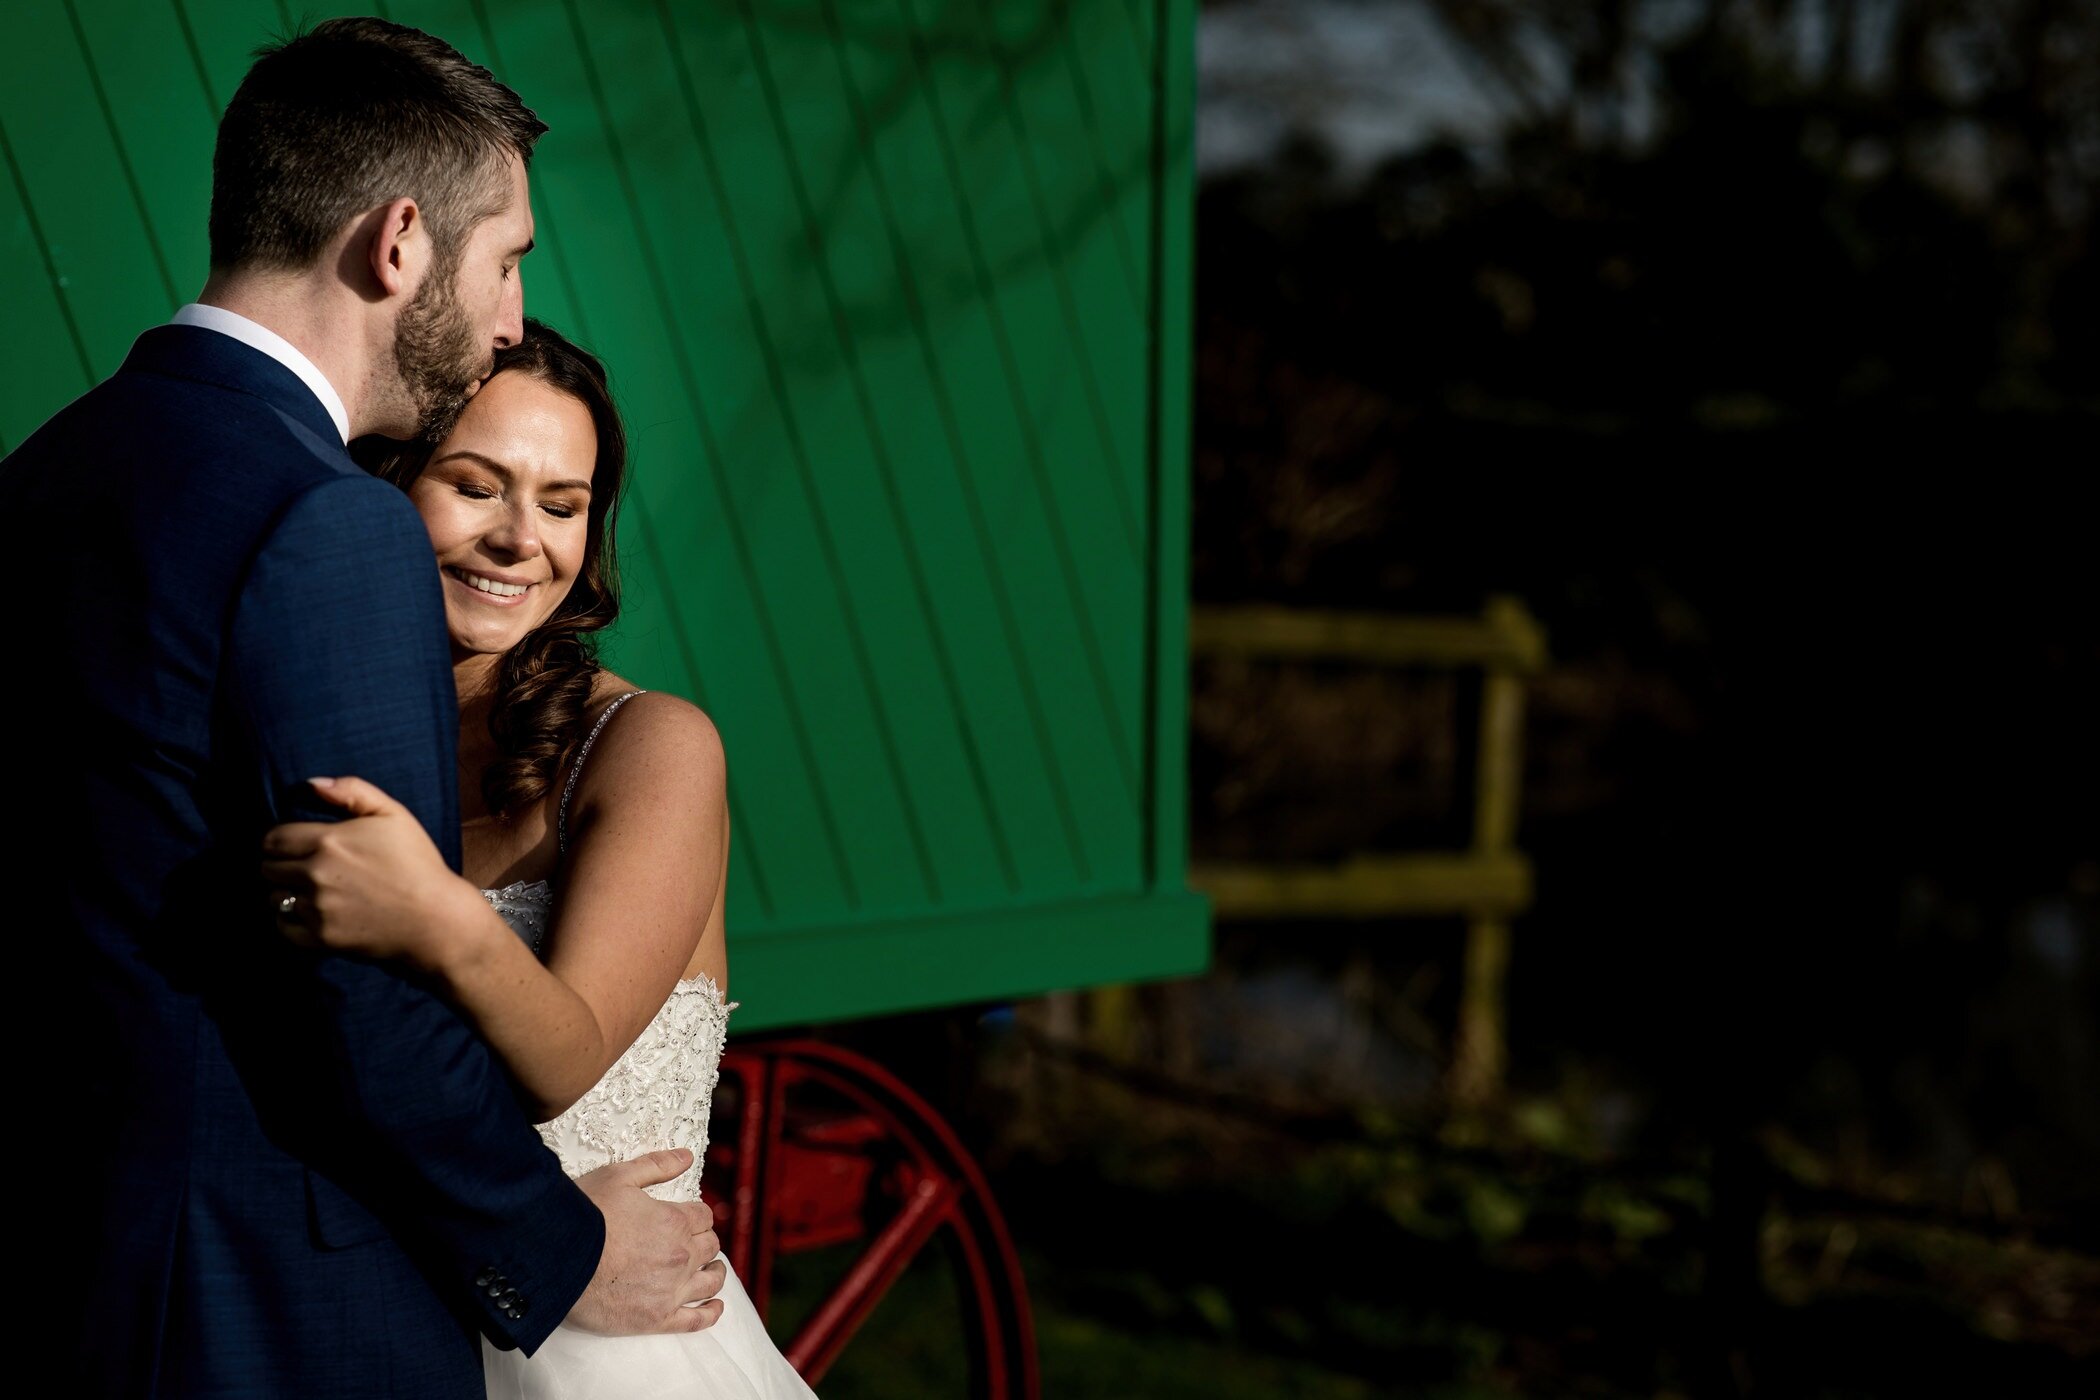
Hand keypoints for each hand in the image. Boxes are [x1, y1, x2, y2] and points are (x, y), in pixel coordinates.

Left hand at [261, 776, 479, 971]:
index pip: (273, 838)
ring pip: (274, 898)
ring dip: (285, 893)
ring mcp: (316, 908)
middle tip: (303, 868)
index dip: (280, 840)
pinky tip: (309, 914)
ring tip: (310, 892)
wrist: (436, 920)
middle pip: (268, 868)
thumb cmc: (418, 864)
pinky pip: (282, 928)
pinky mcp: (320, 938)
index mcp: (329, 841)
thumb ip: (352, 791)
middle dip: (281, 865)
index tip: (294, 845)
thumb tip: (311, 784)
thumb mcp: (394, 815)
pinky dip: (289, 921)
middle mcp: (315, 874)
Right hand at [567, 1149, 726, 1334]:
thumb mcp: (620, 1176)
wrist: (556, 1260)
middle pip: (709, 1247)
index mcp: (674, 1221)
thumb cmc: (585, 1215)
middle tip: (695, 1243)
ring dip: (715, 1273)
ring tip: (712, 1271)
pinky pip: (695, 1321)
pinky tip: (715, 1308)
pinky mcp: (656, 1319)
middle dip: (704, 1241)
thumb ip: (657, 1165)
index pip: (703, 1216)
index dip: (697, 1215)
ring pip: (710, 1282)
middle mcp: (680, 1256)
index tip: (690, 1219)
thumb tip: (687, 1156)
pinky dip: (710, 1314)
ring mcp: (670, 1290)